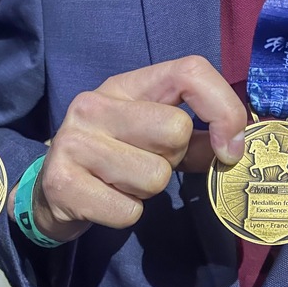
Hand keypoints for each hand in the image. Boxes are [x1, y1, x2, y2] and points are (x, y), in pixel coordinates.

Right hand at [9, 56, 246, 241]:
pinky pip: (128, 211)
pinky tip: (105, 201)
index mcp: (124, 86)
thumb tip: (237, 147)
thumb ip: (195, 139)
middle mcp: (94, 104)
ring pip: (154, 177)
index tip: (230, 148)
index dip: (222, 109)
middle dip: (172, 161)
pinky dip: (126, 214)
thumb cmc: (111, 159)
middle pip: (174, 132)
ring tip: (121, 183)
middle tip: (146, 164)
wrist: (49, 191)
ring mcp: (74, 142)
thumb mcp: (151, 138)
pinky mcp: (62, 182)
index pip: (189, 71)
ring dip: (147, 192)